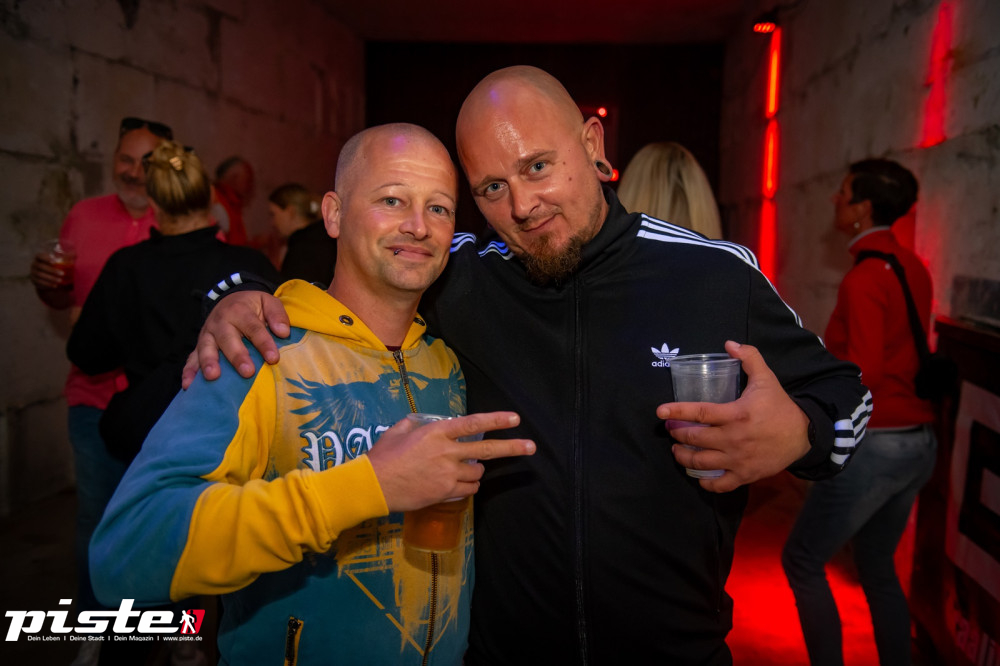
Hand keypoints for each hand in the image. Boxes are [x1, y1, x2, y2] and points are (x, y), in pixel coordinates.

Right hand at [30, 252, 64, 289]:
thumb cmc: (56, 267)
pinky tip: (55, 286)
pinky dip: (48, 284)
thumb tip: (75, 254)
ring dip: (51, 278)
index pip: (40, 256)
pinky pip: (39, 282)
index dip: (46, 258)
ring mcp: (33, 272)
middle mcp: (34, 264)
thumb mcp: (61, 262)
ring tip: (60, 280)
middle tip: (62, 273)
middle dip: (52, 270)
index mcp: (39, 257)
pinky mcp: (34, 280)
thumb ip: (67, 258)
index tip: (55, 262)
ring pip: (40, 275)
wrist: (49, 278)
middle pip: (41, 267)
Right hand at [181, 291, 289, 388]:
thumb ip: (277, 314)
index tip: (273, 358)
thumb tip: (283, 332)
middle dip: (237, 356)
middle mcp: (221, 322)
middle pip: (228, 339)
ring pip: (206, 348)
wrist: (230, 300)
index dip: (263, 343)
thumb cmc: (252, 306)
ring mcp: (207, 334)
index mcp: (239, 311)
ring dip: (209, 362)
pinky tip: (189, 385)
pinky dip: (189, 371)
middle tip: (247, 372)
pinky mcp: (199, 345)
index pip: (253, 327)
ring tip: (213, 377)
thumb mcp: (267, 302)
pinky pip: (191, 358)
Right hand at [367, 412, 535, 511]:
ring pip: (477, 473)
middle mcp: (446, 451)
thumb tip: (424, 423)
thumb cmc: (383, 456)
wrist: (374, 485)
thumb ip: (415, 424)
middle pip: (487, 449)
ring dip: (476, 471)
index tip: (514, 419)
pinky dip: (468, 486)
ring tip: (464, 470)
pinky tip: (457, 484)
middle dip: (512, 447)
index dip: (496, 420)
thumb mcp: (398, 431)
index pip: (473, 423)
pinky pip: (468, 489)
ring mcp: (448, 473)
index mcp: (436, 432)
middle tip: (531, 446)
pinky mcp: (445, 491)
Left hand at [657, 340, 810, 492]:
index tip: (660, 412)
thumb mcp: (766, 378)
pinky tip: (698, 475)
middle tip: (672, 430)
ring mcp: (738, 460)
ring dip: (684, 457)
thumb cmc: (780, 406)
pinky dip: (705, 482)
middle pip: (695, 439)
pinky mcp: (745, 475)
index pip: (699, 412)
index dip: (677, 411)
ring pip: (701, 463)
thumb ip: (749, 358)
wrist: (804, 435)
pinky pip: (719, 485)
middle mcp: (733, 439)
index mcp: (736, 415)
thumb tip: (729, 344)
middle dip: (677, 434)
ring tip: (677, 451)